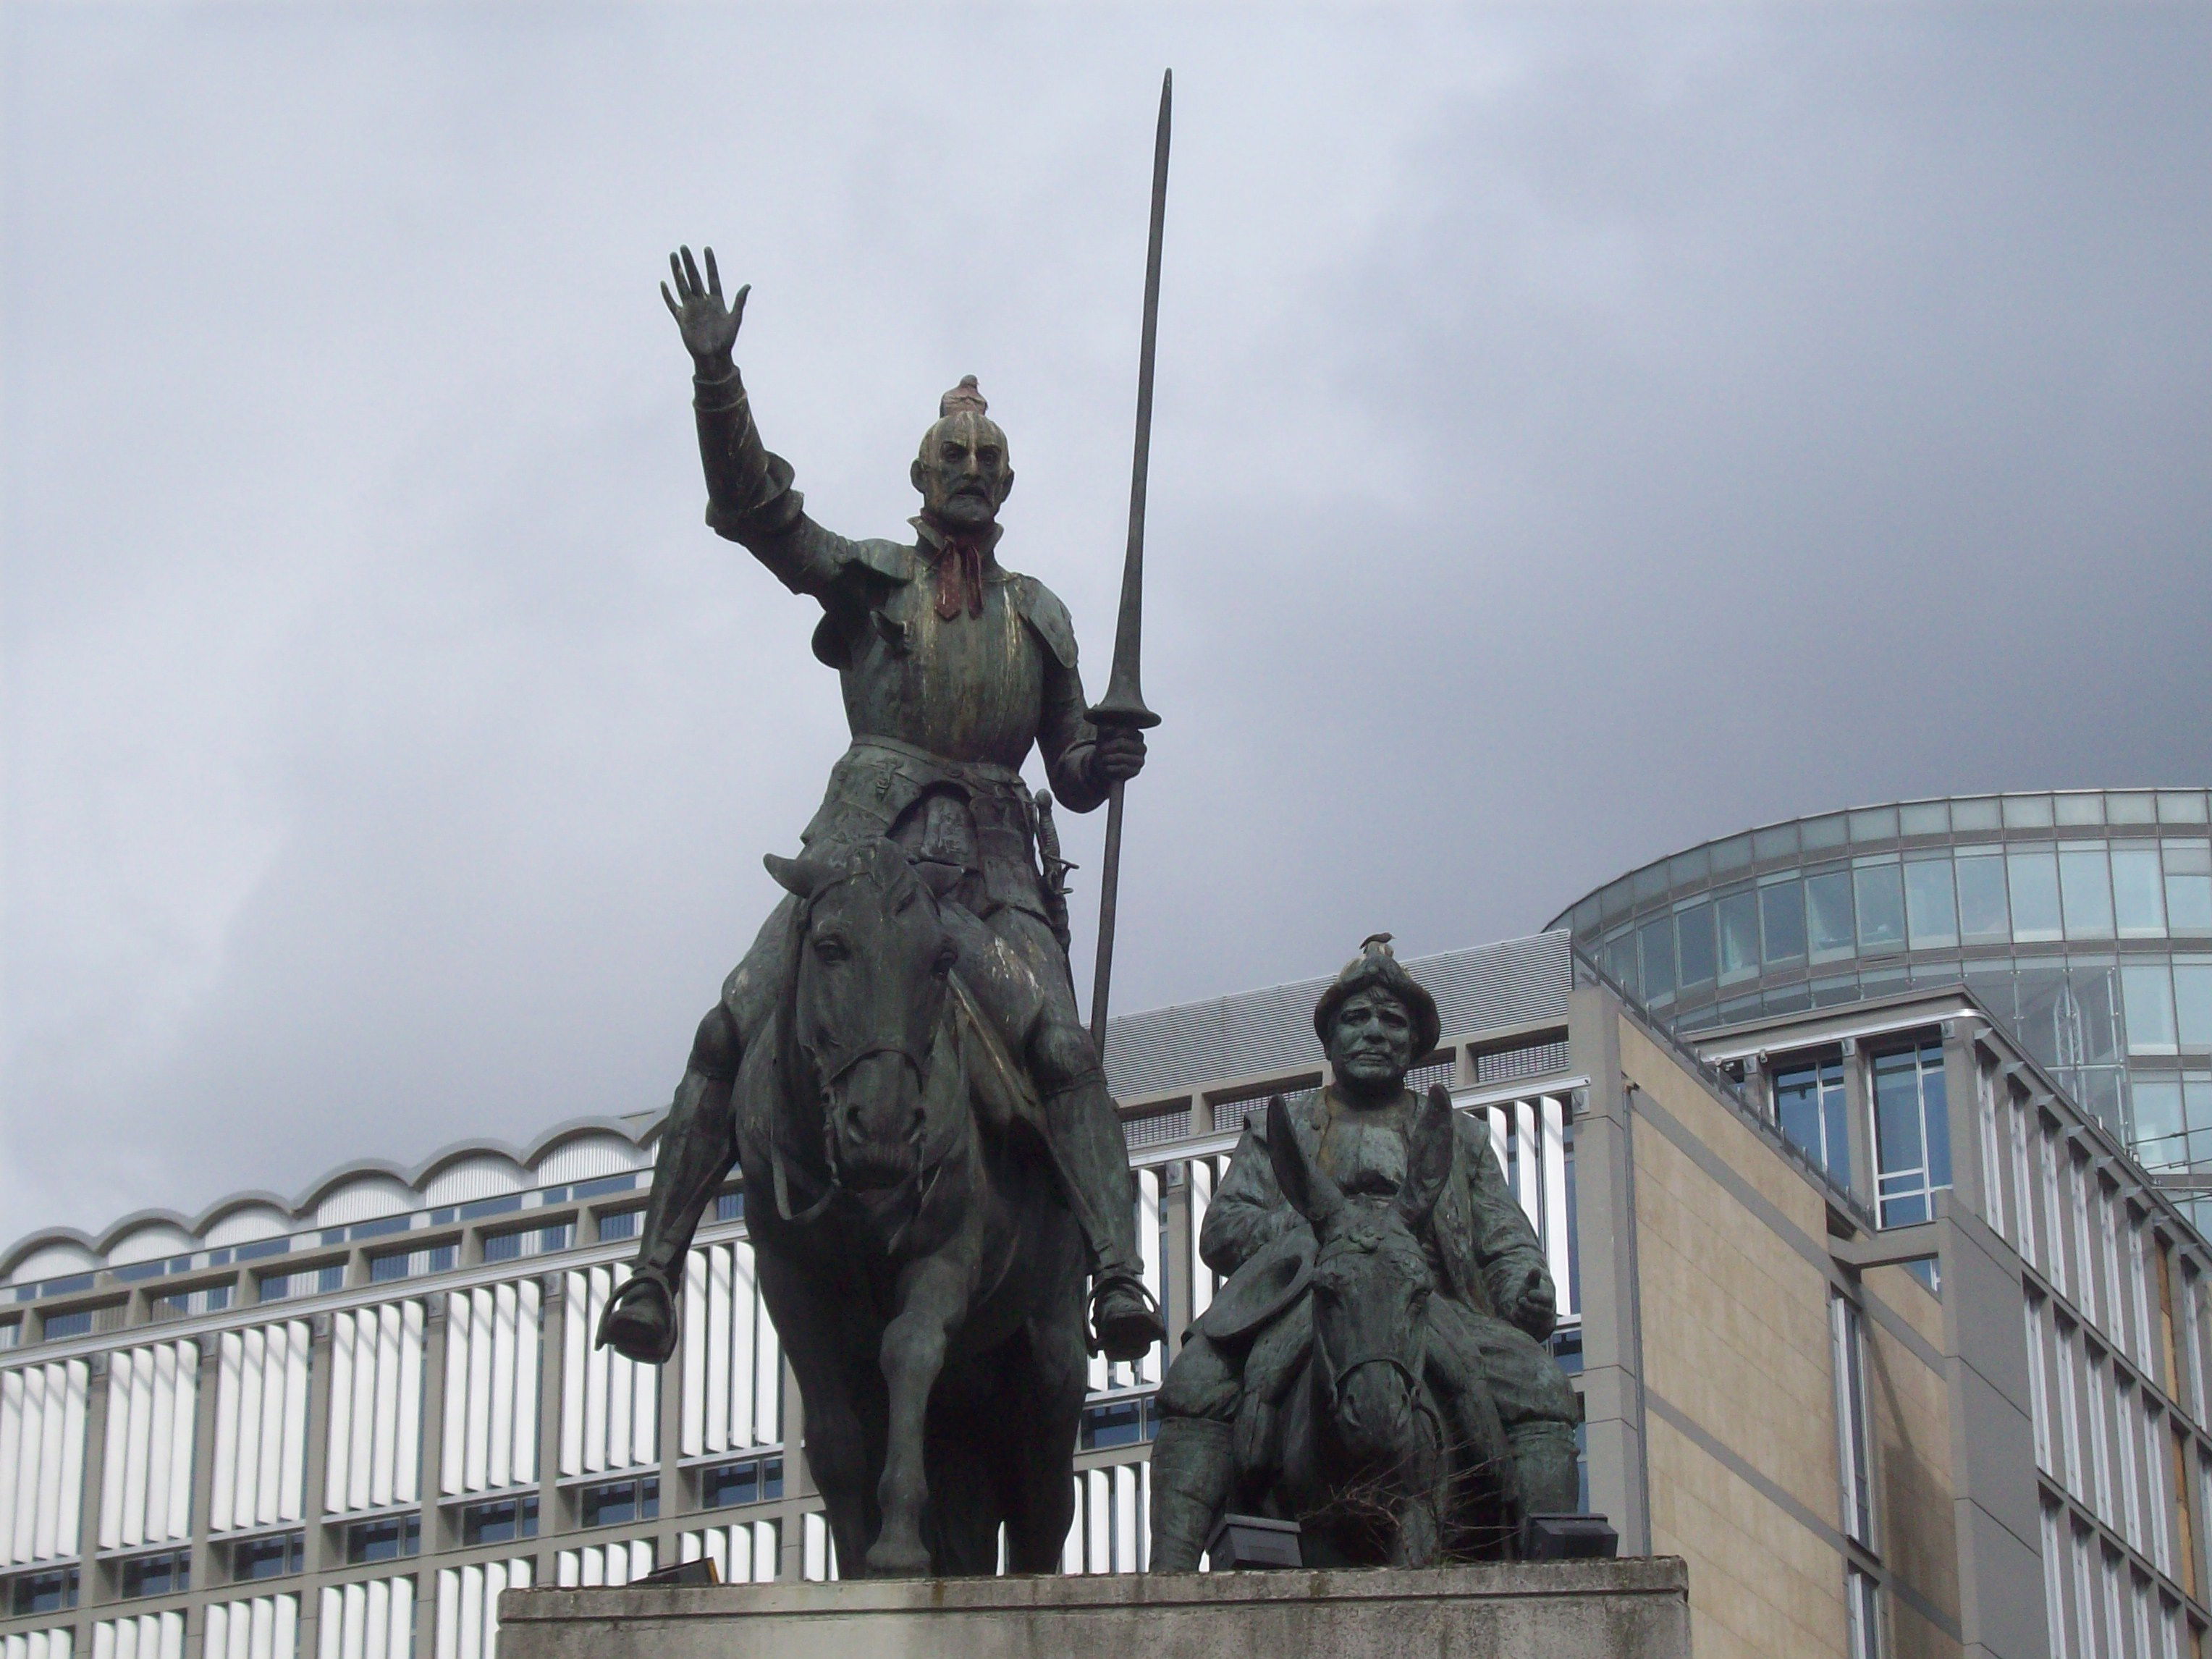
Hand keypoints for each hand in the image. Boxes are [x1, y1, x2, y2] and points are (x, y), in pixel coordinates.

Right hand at [661, 246, 746, 369]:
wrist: (714, 357)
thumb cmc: (727, 340)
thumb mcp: (735, 319)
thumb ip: (739, 301)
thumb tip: (748, 285)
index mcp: (716, 301)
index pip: (712, 277)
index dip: (710, 263)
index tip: (707, 249)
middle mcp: (703, 302)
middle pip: (695, 278)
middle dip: (689, 262)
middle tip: (684, 247)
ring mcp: (691, 309)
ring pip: (682, 286)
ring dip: (677, 271)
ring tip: (673, 257)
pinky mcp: (682, 319)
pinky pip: (673, 304)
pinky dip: (668, 295)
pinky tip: (664, 283)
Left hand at [1090, 725, 1146, 786]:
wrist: (1105, 764)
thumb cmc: (1106, 745)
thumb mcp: (1103, 734)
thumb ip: (1105, 728)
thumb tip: (1107, 728)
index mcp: (1136, 734)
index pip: (1127, 730)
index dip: (1114, 732)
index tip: (1104, 736)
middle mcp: (1141, 746)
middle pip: (1124, 743)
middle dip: (1111, 746)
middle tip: (1102, 749)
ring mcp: (1140, 759)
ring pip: (1126, 757)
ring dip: (1111, 758)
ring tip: (1103, 758)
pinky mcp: (1136, 771)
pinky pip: (1124, 769)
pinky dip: (1114, 768)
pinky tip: (1107, 767)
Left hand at [1512, 1266, 1555, 1338]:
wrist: (1530, 1309)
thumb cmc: (1530, 1294)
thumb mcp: (1529, 1284)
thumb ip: (1532, 1278)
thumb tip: (1535, 1269)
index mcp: (1548, 1301)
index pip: (1547, 1299)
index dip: (1538, 1296)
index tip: (1529, 1293)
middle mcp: (1549, 1314)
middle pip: (1542, 1312)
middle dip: (1530, 1306)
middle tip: (1520, 1300)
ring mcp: (1544, 1325)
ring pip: (1535, 1323)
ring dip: (1524, 1316)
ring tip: (1517, 1310)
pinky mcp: (1538, 1335)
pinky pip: (1531, 1333)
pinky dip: (1521, 1326)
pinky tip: (1516, 1319)